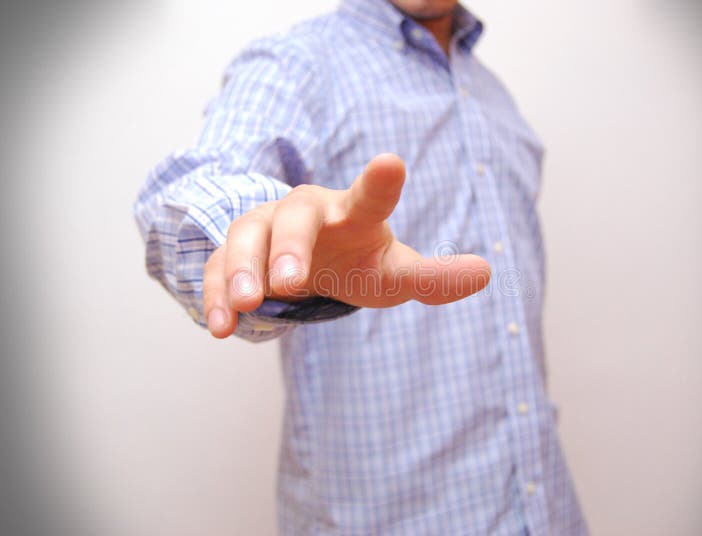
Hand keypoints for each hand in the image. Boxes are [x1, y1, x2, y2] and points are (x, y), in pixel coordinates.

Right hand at [203, 153, 490, 337]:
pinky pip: (216, 266)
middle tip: (288, 283)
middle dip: (288, 246)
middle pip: (295, 216)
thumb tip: (487, 272)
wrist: (308, 260)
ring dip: (241, 269)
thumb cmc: (356, 260)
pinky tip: (220, 325)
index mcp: (353, 213)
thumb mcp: (394, 273)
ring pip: (246, 236)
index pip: (369, 197)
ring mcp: (266, 229)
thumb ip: (433, 277)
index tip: (392, 164)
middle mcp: (306, 213)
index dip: (380, 183)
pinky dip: (214, 292)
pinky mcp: (237, 255)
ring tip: (245, 307)